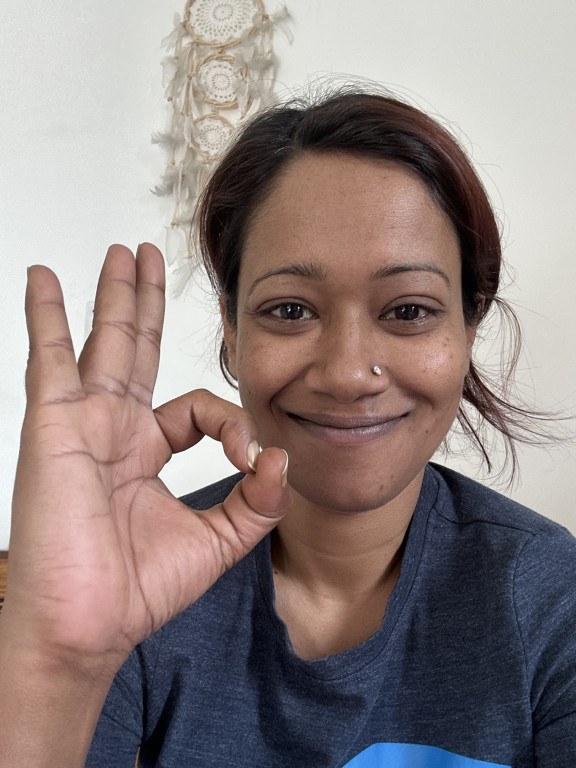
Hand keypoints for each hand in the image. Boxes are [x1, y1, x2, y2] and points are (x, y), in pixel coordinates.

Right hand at [5, 243, 289, 673]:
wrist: (88, 626)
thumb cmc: (136, 590)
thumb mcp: (217, 540)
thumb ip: (257, 501)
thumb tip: (281, 457)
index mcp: (146, 452)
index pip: (196, 407)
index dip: (233, 424)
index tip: (252, 460)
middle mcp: (114, 429)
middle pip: (139, 350)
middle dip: (147, 304)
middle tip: (150, 259)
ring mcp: (82, 422)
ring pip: (103, 341)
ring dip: (113, 295)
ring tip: (122, 252)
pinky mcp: (54, 424)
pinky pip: (49, 357)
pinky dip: (45, 315)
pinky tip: (45, 277)